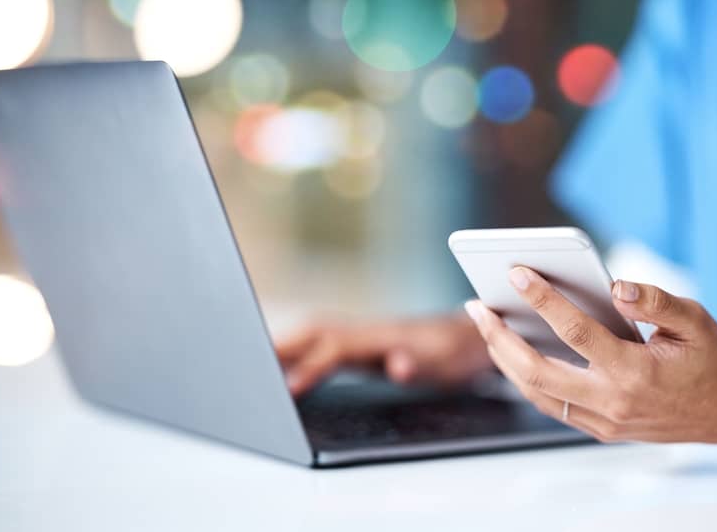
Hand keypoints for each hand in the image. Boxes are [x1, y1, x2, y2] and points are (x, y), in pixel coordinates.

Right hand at [275, 313, 492, 395]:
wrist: (471, 335)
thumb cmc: (456, 353)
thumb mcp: (443, 365)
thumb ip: (418, 364)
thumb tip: (397, 366)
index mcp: (382, 336)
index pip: (335, 349)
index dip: (310, 366)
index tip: (286, 385)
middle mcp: (367, 331)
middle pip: (315, 332)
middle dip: (281, 346)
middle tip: (246, 364)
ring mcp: (362, 334)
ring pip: (315, 333)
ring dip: (285, 344)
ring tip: (254, 363)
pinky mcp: (361, 342)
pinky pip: (321, 341)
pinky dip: (298, 348)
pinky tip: (285, 365)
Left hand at [464, 266, 716, 450]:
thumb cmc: (713, 360)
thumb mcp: (695, 320)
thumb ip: (655, 301)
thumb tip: (615, 285)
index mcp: (636, 372)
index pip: (576, 332)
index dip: (543, 299)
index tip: (517, 273)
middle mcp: (614, 402)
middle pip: (538, 372)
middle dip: (501, 338)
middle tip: (478, 307)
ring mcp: (606, 421)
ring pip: (538, 394)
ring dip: (506, 361)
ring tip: (487, 327)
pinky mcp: (603, 429)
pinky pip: (554, 406)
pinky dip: (528, 380)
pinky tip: (515, 354)